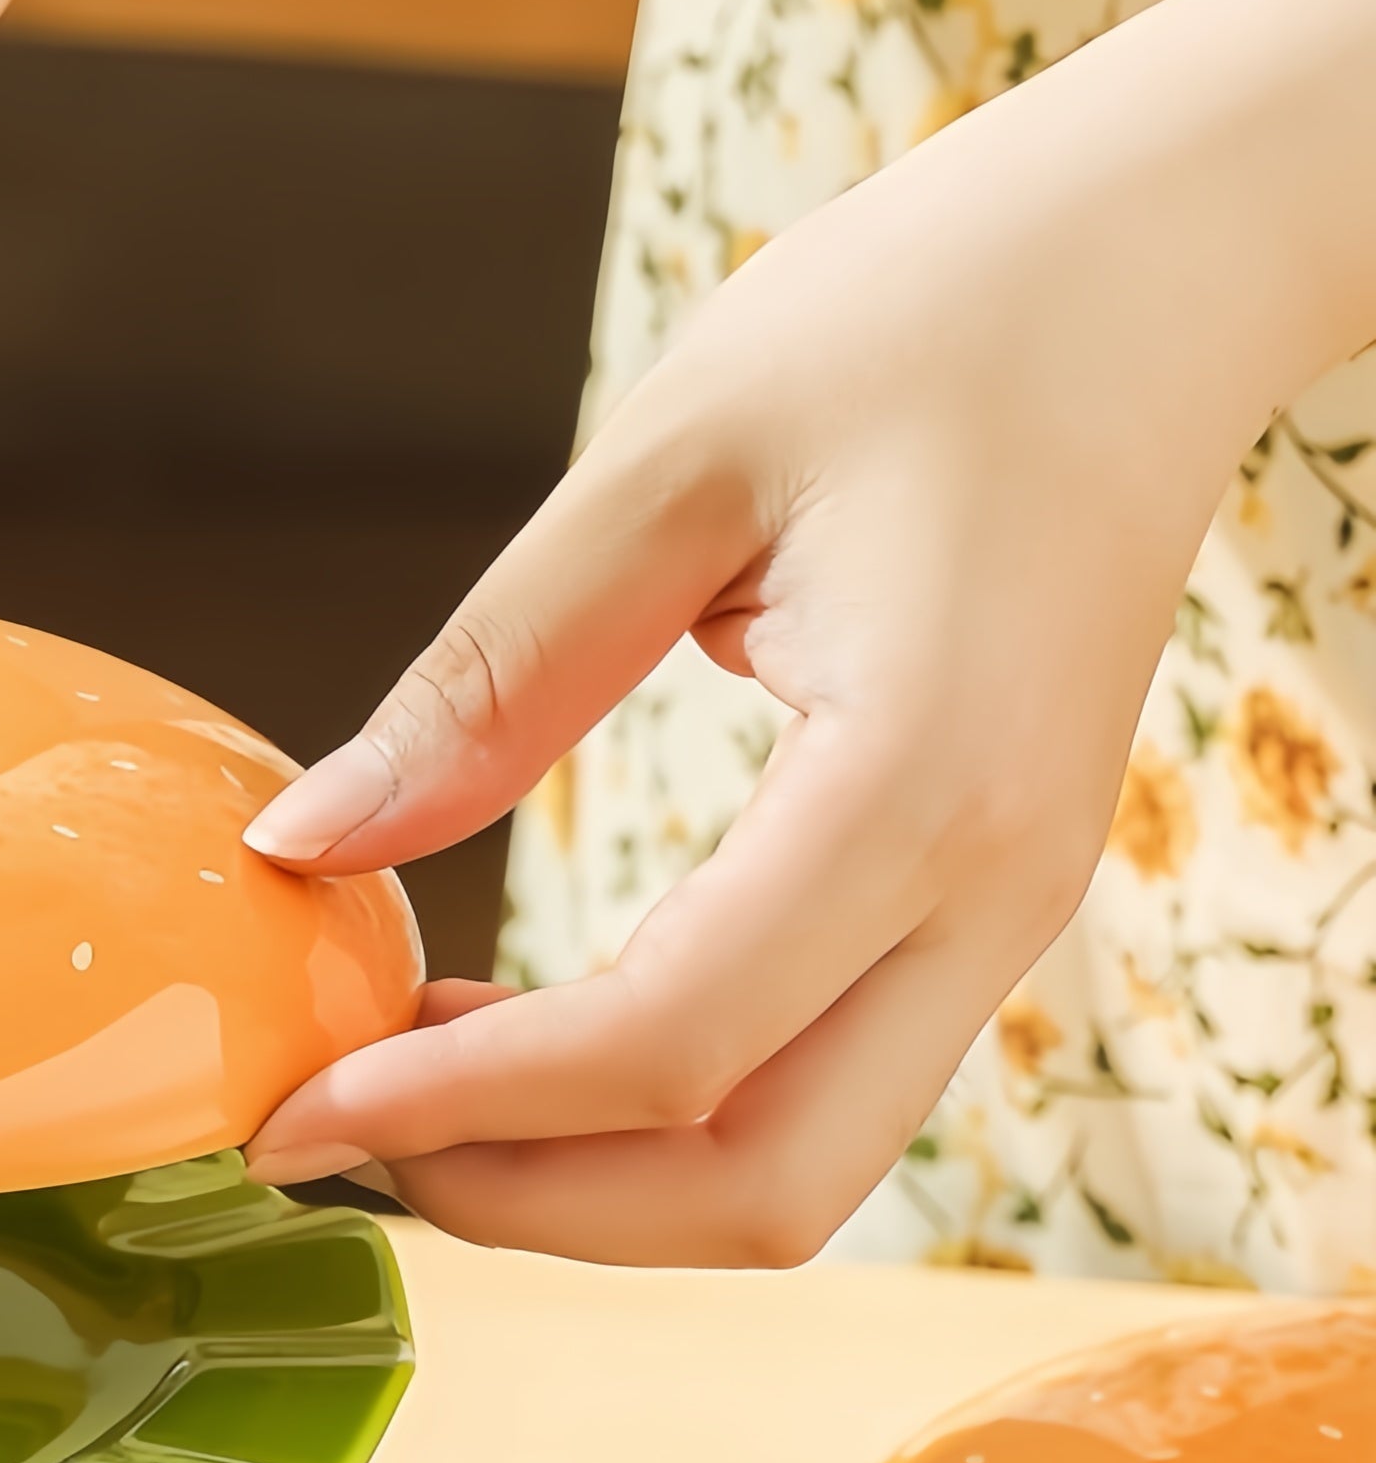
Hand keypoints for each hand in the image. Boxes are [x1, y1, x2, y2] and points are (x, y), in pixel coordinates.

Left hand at [238, 0, 1375, 1265]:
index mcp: (922, 779)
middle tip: (335, 1132)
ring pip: (790, 1174)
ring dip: (584, 1180)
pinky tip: (507, 1036)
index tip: (291, 1113)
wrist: (1171, 258)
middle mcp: (992, 891)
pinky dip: (647, 1113)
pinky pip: (808, 1088)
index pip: (667, 1047)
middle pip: (754, 1188)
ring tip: (401, 1087)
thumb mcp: (670, 459)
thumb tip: (304, 845)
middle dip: (526, 1203)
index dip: (459, 1113)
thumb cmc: (939, 308)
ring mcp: (1002, 916)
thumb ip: (488, 678)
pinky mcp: (974, 905)